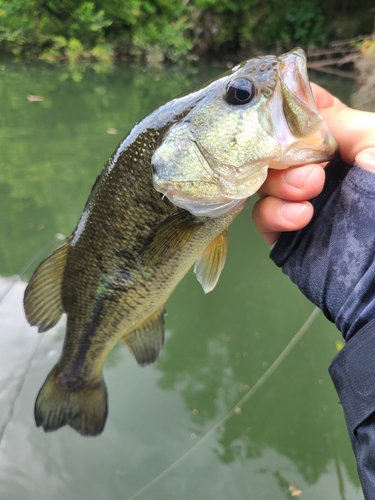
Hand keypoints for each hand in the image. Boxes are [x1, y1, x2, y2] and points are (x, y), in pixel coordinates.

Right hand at [253, 83, 374, 243]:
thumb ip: (337, 119)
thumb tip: (304, 109)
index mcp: (340, 146)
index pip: (303, 120)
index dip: (288, 111)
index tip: (280, 107)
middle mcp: (316, 170)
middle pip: (275, 148)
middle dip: (284, 152)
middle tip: (312, 167)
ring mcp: (297, 201)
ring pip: (265, 180)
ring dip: (282, 183)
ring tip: (311, 191)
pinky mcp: (283, 231)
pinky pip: (261, 215)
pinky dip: (274, 213)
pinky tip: (301, 217)